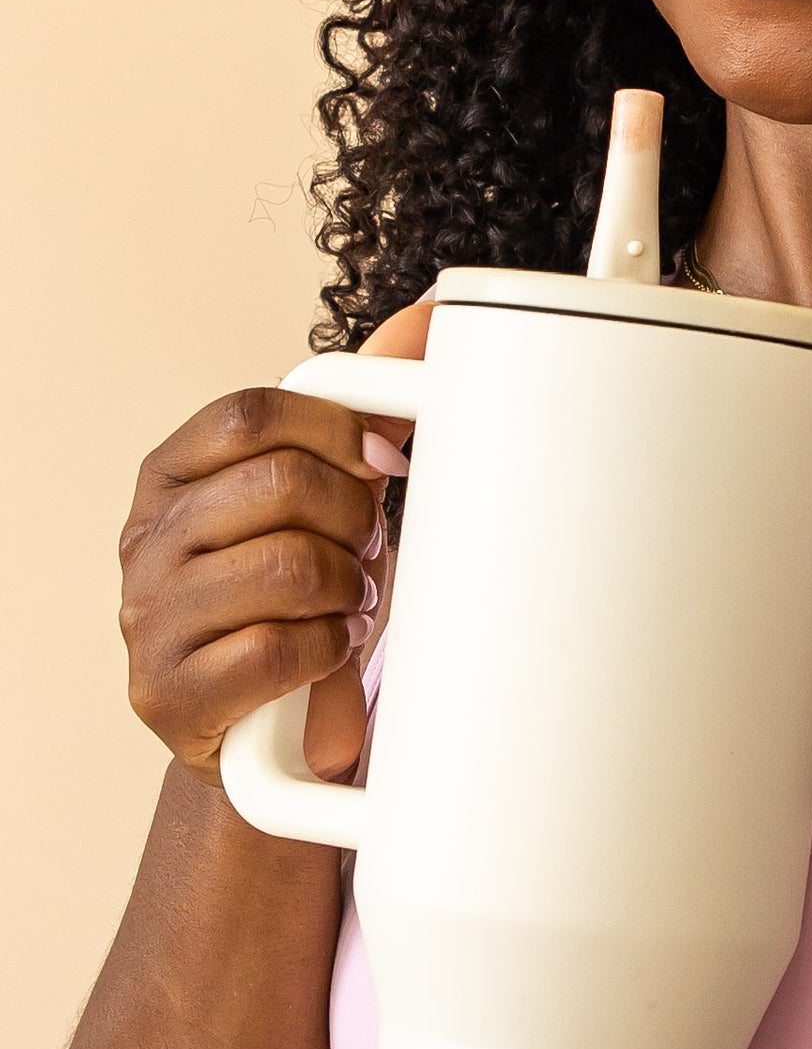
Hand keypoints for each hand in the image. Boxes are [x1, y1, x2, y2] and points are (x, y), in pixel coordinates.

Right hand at [118, 302, 428, 786]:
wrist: (264, 731)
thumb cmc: (298, 599)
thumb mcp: (326, 499)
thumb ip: (362, 413)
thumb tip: (430, 317)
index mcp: (172, 475)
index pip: (249, 416)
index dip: (334, 431)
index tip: (384, 463)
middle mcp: (145, 539)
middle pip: (277, 485)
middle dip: (352, 519)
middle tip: (365, 551)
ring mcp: (148, 617)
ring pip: (286, 567)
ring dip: (348, 590)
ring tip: (347, 606)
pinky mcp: (167, 692)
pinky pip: (277, 649)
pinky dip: (329, 650)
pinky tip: (329, 652)